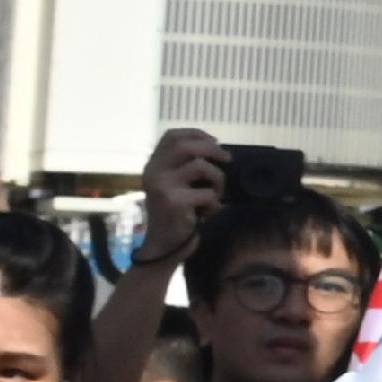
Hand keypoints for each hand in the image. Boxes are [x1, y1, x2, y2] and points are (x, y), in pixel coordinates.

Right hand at [134, 127, 227, 267]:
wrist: (164, 247)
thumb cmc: (176, 217)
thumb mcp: (176, 188)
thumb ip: (186, 169)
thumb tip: (217, 152)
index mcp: (153, 165)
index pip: (171, 136)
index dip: (196, 134)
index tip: (214, 141)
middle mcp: (153, 172)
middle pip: (185, 145)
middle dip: (212, 149)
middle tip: (228, 159)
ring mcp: (162, 186)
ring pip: (200, 166)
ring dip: (218, 180)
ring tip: (217, 195)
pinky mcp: (175, 201)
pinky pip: (208, 193)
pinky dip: (215, 204)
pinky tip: (208, 214)